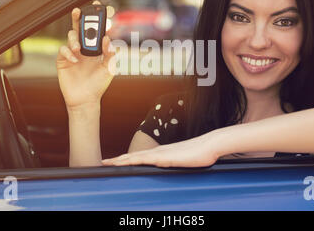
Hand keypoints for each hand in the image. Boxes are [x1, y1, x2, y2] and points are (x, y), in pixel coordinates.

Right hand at [56, 8, 115, 108]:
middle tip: (80, 10)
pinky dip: (68, 53)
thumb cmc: (98, 84)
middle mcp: (85, 47)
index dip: (98, 18)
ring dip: (74, 39)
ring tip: (79, 49)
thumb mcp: (109, 69)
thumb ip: (110, 55)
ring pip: (71, 36)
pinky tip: (75, 60)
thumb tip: (108, 40)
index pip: (98, 30)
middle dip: (80, 17)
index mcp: (97, 48)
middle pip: (81, 27)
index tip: (100, 7)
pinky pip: (63, 50)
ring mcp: (73, 52)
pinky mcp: (63, 60)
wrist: (85, 100)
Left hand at [102, 134, 217, 167]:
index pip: (139, 157)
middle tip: (103, 162)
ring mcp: (162, 154)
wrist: (210, 145)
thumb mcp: (184, 161)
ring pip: (137, 157)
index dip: (125, 159)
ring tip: (109, 162)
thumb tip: (170, 168)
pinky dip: (136, 161)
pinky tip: (128, 162)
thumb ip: (175, 163)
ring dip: (122, 160)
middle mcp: (159, 152)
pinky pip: (148, 159)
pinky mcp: (167, 157)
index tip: (114, 162)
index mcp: (161, 153)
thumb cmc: (200, 154)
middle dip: (118, 160)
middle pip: (133, 156)